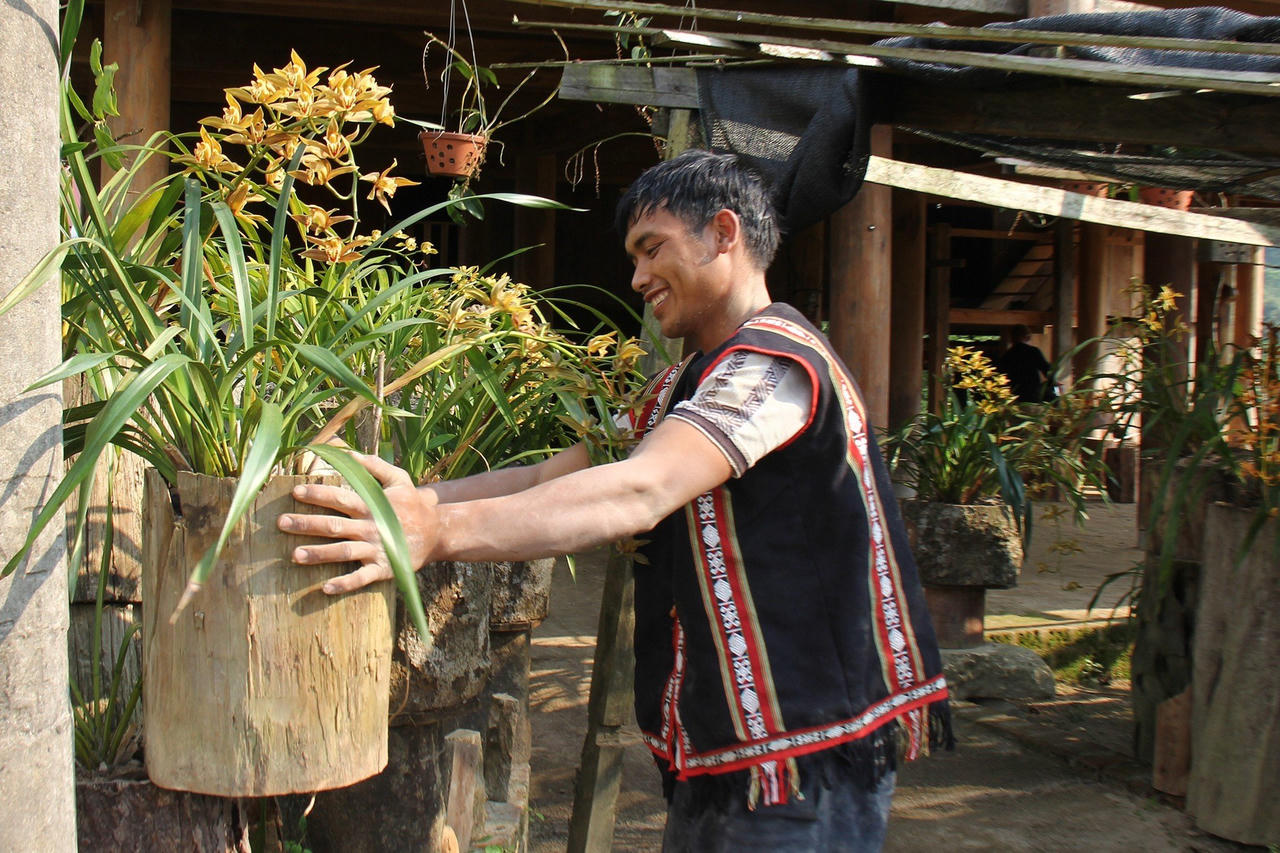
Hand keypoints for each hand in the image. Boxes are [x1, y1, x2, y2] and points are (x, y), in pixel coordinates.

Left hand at [278, 452, 438, 594]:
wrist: (438, 531)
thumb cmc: (413, 502)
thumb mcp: (399, 478)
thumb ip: (375, 466)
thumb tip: (349, 454)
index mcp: (372, 505)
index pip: (340, 498)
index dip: (318, 495)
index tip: (296, 492)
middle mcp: (371, 527)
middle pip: (334, 526)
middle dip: (306, 524)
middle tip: (281, 523)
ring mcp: (378, 549)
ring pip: (343, 552)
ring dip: (319, 554)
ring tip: (295, 555)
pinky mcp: (385, 568)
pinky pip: (362, 578)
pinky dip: (345, 584)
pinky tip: (325, 588)